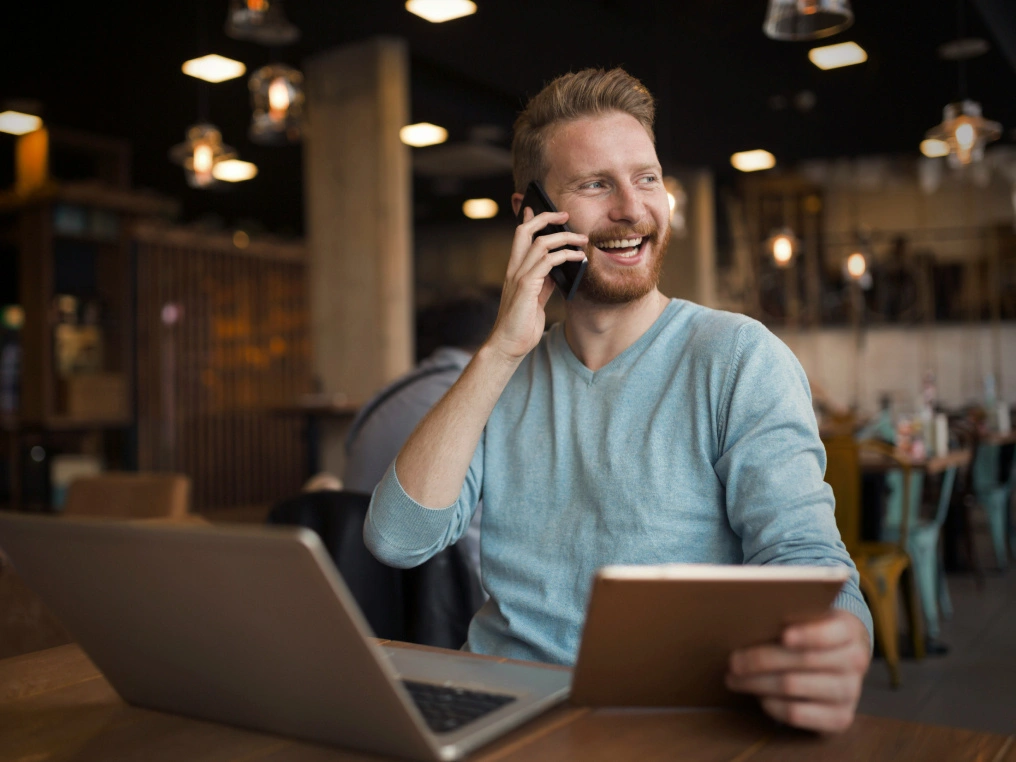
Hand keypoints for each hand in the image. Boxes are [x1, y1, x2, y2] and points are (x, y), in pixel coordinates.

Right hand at [486, 207, 587, 362]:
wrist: (508, 345)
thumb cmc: (521, 325)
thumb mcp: (535, 298)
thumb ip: (544, 281)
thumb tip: (560, 268)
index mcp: (515, 270)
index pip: (520, 237)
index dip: (530, 220)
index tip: (540, 209)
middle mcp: (514, 269)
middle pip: (525, 231)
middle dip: (544, 218)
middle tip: (564, 214)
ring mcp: (519, 276)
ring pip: (540, 243)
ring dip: (564, 237)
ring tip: (582, 239)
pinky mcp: (526, 286)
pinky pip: (548, 261)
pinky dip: (566, 256)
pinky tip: (580, 258)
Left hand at [725, 609, 870, 732]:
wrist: (841, 660)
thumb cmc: (812, 633)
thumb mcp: (809, 617)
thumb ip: (789, 617)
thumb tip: (746, 620)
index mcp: (848, 631)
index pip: (830, 633)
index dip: (807, 635)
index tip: (783, 635)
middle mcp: (855, 662)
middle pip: (802, 660)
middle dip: (761, 660)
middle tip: (733, 661)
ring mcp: (850, 693)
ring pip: (793, 686)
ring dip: (757, 683)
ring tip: (735, 679)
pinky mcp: (840, 718)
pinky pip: (797, 714)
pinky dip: (772, 705)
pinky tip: (758, 697)